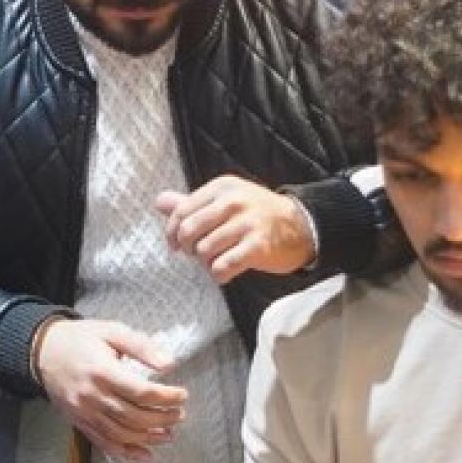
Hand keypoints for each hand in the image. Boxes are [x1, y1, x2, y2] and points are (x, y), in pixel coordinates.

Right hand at [35, 319, 186, 460]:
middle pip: (135, 416)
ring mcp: (84, 412)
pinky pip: (104, 443)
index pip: (142, 392)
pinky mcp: (79, 422)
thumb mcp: (111, 331)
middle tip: (180, 414)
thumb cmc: (80, 338)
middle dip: (163, 418)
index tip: (182, 395)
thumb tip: (169, 364)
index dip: (167, 397)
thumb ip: (141, 346)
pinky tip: (145, 454)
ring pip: (122, 434)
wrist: (42, 350)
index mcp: (102, 371)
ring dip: (149, 438)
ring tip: (169, 434)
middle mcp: (92, 395)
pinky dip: (126, 452)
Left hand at [156, 175, 315, 283]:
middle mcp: (233, 202)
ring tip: (215, 262)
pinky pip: (223, 266)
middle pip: (189, 231)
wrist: (301, 226)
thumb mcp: (224, 200)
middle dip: (187, 249)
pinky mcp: (258, 246)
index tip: (175, 245)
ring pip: (204, 250)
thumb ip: (191, 203)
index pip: (181, 211)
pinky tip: (225, 272)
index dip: (172, 233)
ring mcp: (247, 223)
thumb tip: (159, 202)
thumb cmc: (255, 214)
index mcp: (221, 188)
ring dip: (205, 263)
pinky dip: (218, 274)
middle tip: (197, 254)